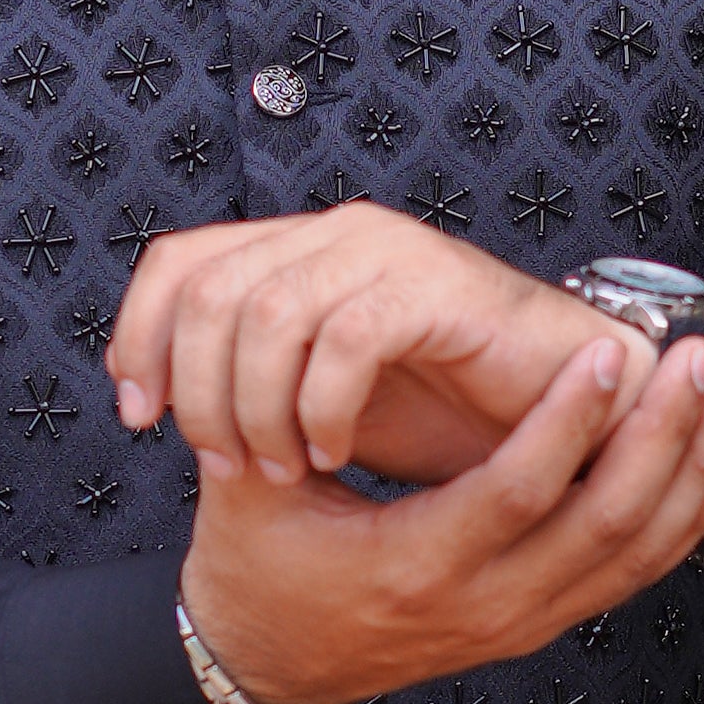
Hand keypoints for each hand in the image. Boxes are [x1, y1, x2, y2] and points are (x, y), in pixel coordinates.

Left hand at [110, 200, 600, 489]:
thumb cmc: (447, 410)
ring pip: (268, 313)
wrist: (564, 416)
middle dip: (200, 391)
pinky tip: (333, 452)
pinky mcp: (436, 287)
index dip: (139, 338)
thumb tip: (160, 404)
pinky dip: (323, 407)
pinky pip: (347, 337)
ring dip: (257, 406)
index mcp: (298, 252)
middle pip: (210, 291)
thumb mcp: (316, 401)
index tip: (140, 420)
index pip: (179, 263)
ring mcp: (385, 252)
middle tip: (227, 464)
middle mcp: (334, 236)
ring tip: (283, 467)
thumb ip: (248, 385)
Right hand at [177, 323, 703, 703]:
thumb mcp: (253, 491)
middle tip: (697, 359)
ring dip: (691, 469)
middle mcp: (483, 607)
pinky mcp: (538, 625)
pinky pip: (633, 575)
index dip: (570, 420)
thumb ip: (287, 417)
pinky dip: (685, 518)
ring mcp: (520, 624)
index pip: (517, 491)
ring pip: (637, 553)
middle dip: (664, 434)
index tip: (608, 351)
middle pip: (605, 522)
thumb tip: (317, 326)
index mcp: (414, 568)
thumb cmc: (258, 569)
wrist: (268, 667)